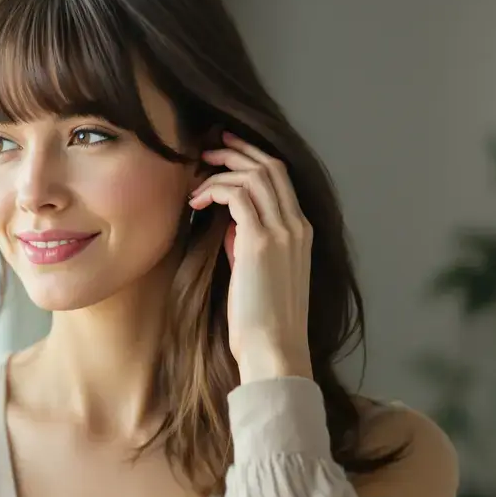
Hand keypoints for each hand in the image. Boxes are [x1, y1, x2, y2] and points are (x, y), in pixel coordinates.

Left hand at [189, 132, 313, 382]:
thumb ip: (247, 243)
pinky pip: (237, 194)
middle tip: (206, 148)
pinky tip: (195, 203)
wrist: (273, 348)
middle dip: (236, 151)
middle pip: (270, 166)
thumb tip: (228, 223)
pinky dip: (213, 190)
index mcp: (300, 232)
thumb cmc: (258, 318)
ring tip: (194, 180)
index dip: (252, 157)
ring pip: (254, 175)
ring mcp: (283, 231)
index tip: (225, 151)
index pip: (280, 177)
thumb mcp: (256, 272)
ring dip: (220, 170)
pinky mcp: (261, 241)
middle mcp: (297, 225)